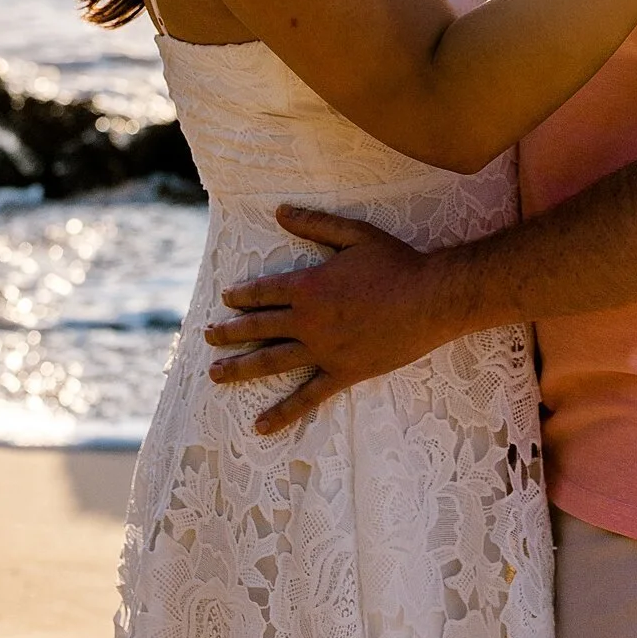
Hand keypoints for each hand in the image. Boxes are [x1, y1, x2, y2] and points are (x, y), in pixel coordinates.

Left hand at [203, 206, 456, 435]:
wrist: (429, 299)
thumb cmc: (394, 262)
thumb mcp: (354, 233)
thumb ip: (315, 223)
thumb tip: (279, 211)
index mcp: (308, 286)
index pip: (263, 292)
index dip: (242, 296)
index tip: (225, 300)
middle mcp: (308, 321)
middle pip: (258, 328)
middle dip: (229, 332)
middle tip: (207, 337)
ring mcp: (322, 351)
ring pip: (271, 362)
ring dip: (240, 368)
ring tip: (215, 375)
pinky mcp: (342, 373)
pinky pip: (307, 398)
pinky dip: (283, 413)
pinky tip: (260, 426)